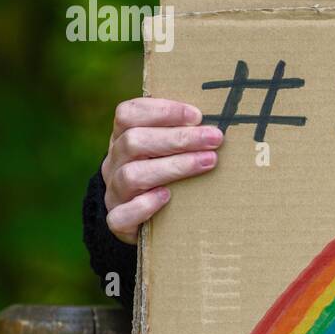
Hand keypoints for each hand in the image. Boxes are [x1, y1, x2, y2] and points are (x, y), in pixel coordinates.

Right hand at [101, 98, 223, 244]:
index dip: (161, 111)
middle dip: (178, 138)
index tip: (197, 115)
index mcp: (122, 138)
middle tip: (214, 138)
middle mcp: (113, 163)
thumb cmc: (163, 174)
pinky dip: (144, 206)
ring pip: (131, 175)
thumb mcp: (165, 150)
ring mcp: (114, 193)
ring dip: (173, 166)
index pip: (128, 114)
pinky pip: (121, 215)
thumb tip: (221, 120)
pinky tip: (167, 197)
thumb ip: (182, 133)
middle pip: (134, 141)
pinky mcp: (118, 222)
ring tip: (208, 162)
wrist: (138, 219)